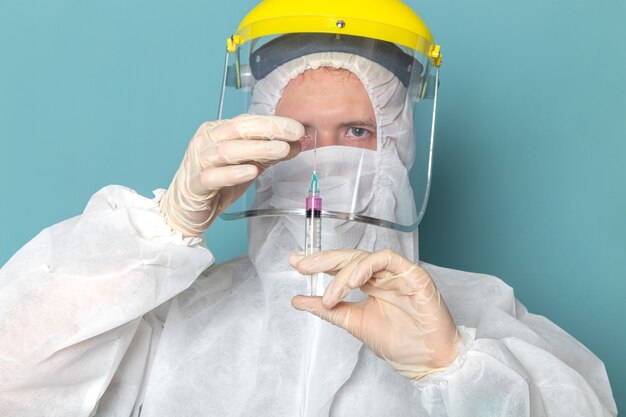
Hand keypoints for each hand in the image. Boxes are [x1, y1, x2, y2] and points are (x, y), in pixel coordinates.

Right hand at [160, 114, 302, 235]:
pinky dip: (233, 173)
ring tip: (281, 150)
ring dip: (256, 148)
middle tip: (293, 133)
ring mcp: (198, 162)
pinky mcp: (195, 185)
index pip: (247, 121)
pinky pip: (212, 177)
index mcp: (217, 131)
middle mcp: (205, 141)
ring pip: (226, 150)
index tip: (297, 127)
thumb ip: (271, 154)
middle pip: (238, 129)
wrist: (185, 210)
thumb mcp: (249, 166)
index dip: (273, 122)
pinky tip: (251, 172)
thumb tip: (298, 143)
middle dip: (269, 129)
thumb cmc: (217, 185)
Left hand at [289, 249, 459, 378]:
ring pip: (364, 258)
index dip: (319, 262)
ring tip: (331, 294)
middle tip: (303, 266)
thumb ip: (329, 310)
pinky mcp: (413, 274)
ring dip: (343, 273)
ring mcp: (397, 273)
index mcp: (370, 284)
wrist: (427, 362)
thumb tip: (299, 300)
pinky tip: (352, 281)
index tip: (297, 263)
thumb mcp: (354, 323)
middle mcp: (382, 276)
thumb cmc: (400, 344)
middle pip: (349, 258)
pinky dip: (366, 267)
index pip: (341, 266)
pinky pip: (386, 259)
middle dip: (324, 260)